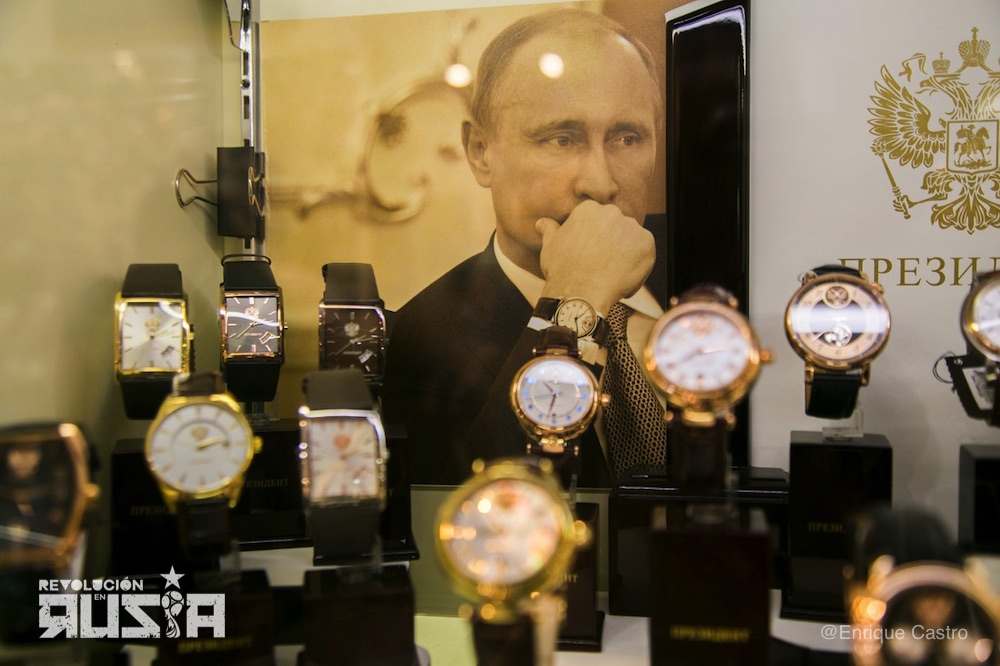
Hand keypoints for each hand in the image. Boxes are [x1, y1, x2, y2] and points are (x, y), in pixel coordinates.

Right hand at [535, 200, 654, 312]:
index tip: (589, 256)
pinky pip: (645, 255)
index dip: (596, 241)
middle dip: (612, 245)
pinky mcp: (647, 243)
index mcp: (589, 209)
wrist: (580, 293)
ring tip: (610, 275)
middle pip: (617, 228)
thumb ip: (550, 230)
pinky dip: (638, 268)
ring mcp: (631, 227)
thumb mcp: (550, 247)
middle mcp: (612, 212)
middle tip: (601, 267)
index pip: (599, 222)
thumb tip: (542, 223)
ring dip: (626, 256)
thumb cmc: (562, 271)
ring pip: (632, 241)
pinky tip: (620, 280)